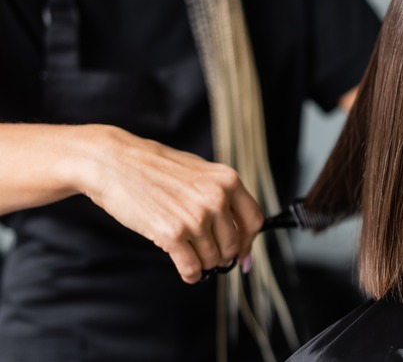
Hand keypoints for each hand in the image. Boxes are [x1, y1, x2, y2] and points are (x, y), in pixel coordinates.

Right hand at [83, 126, 263, 282]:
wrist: (114, 162)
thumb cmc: (154, 167)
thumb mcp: (199, 172)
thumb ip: (221, 196)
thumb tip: (241, 231)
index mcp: (228, 181)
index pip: (254, 222)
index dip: (248, 242)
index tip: (241, 253)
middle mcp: (216, 198)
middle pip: (232, 246)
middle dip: (220, 255)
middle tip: (205, 253)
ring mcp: (195, 217)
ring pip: (212, 259)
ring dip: (202, 263)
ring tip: (188, 252)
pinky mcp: (172, 234)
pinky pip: (192, 268)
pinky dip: (190, 274)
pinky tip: (186, 271)